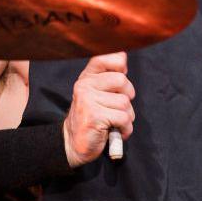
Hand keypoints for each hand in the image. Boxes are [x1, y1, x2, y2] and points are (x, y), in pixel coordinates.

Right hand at [63, 52, 135, 167]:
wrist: (73, 143)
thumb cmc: (92, 117)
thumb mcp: (97, 93)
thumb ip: (109, 76)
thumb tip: (123, 56)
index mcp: (87, 77)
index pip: (104, 58)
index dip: (119, 64)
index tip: (120, 79)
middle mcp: (85, 85)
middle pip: (122, 81)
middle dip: (127, 98)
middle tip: (119, 109)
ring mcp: (87, 100)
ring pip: (125, 103)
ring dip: (127, 117)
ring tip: (116, 122)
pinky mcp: (94, 117)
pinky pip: (123, 118)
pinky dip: (126, 128)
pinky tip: (116, 131)